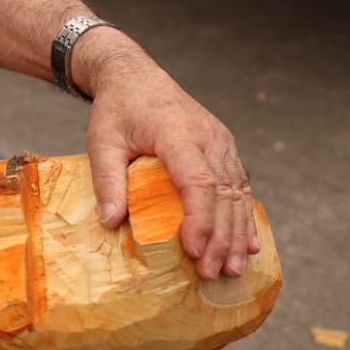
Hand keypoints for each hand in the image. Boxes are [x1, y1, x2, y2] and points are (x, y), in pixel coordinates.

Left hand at [75, 38, 259, 279]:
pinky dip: (243, 216)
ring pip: (237, 193)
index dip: (200, 220)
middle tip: (210, 273)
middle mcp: (208, 137)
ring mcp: (220, 141)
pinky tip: (247, 244)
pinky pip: (239, 185)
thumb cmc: (117, 108)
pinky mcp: (223, 147)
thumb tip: (111, 222)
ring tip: (231, 270)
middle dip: (220, 238)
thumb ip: (107, 179)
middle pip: (223, 194)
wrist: (134, 75)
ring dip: (236, 234)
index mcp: (177, 134)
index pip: (198, 182)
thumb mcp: (101, 140)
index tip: (192, 250)